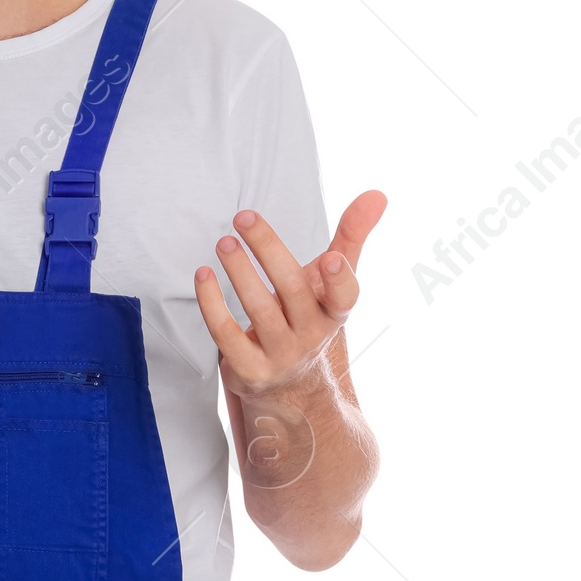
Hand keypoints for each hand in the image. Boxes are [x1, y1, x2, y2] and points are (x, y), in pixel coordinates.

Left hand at [194, 191, 386, 401]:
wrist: (293, 386)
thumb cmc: (310, 316)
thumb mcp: (333, 280)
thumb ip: (352, 236)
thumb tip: (377, 194)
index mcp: (334, 311)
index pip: (345, 297)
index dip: (339, 279)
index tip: (332, 258)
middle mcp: (310, 334)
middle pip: (292, 290)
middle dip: (267, 250)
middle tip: (242, 217)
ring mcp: (280, 354)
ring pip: (259, 310)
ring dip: (239, 272)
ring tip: (223, 242)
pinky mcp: (249, 369)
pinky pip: (226, 335)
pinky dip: (212, 303)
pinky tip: (203, 274)